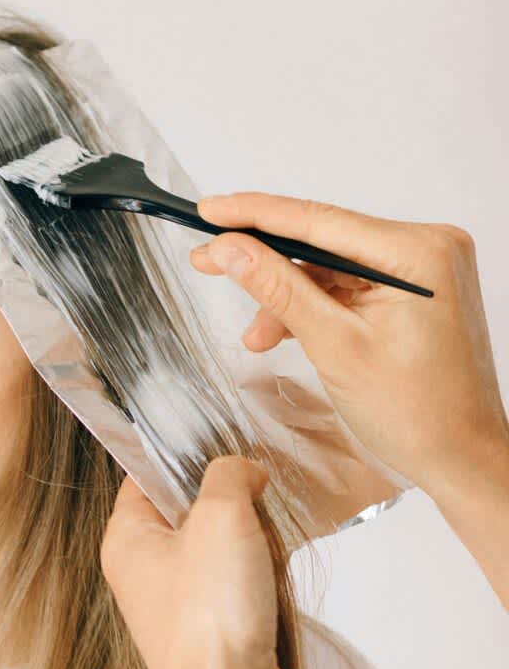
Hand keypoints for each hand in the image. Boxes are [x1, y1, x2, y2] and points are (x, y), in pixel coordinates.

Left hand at [100, 454, 296, 668]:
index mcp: (125, 540)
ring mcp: (173, 604)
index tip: (223, 456)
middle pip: (191, 513)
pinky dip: (260, 583)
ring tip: (262, 561)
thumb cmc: (211, 614)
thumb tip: (243, 471)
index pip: (146, 478)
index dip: (185, 461)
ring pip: (220, 549)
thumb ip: (229, 475)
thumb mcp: (221, 515)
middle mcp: (141, 572)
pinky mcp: (207, 630)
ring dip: (253, 548)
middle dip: (231, 511)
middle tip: (250, 515)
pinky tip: (270, 591)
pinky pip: (236, 587)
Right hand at [190, 192, 508, 491]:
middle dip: (264, 263)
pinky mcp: (410, 292)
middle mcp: (426, 248)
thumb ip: (278, 290)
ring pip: (327, 269)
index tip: (209, 212)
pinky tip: (283, 332)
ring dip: (285, 299)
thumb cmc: (418, 413)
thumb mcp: (333, 347)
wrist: (459, 457)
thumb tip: (231, 249)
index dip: (254, 214)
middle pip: (321, 242)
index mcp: (418, 252)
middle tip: (208, 262)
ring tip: (256, 337)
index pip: (317, 220)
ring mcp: (419, 270)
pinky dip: (311, 309)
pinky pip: (345, 287)